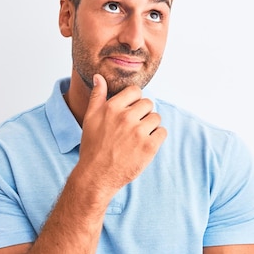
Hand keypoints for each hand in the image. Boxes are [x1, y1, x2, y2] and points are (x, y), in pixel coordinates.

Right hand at [77, 74, 166, 195]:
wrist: (97, 176)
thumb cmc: (93, 147)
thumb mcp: (90, 118)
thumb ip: (97, 96)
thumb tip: (99, 77)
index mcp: (112, 108)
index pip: (136, 91)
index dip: (135, 100)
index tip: (130, 111)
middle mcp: (126, 118)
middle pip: (148, 103)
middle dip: (143, 114)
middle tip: (133, 127)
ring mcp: (138, 132)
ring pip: (156, 118)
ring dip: (150, 126)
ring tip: (138, 137)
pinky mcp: (149, 147)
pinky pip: (162, 132)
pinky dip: (156, 138)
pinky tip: (144, 145)